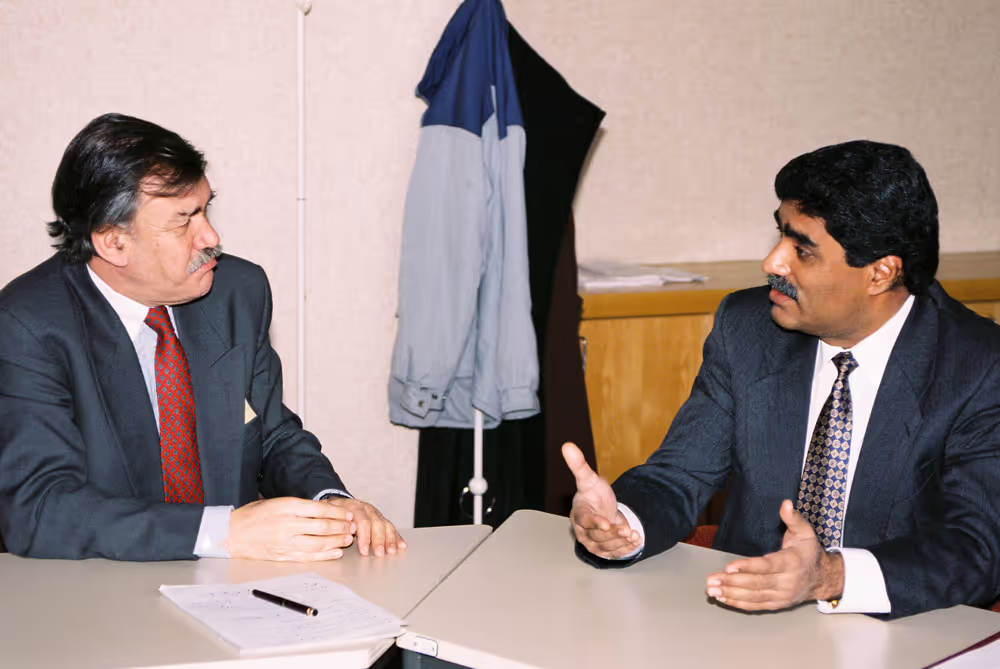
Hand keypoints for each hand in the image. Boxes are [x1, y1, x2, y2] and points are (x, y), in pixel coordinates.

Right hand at [224, 497, 355, 561]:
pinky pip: (308, 556)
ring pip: (318, 542)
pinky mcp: (283, 555)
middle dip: (341, 526)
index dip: (338, 512)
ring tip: (348, 538)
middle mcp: (287, 524)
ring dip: (336, 541)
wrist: (231, 534)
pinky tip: (336, 552)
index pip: (319, 509)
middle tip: (353, 526)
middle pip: (322, 527)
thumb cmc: (253, 515)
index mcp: (287, 507)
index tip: (348, 513)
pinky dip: (325, 555)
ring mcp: (285, 542)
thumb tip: (324, 509)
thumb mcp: (276, 502)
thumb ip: (298, 506)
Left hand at [322, 497, 406, 556]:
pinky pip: (390, 526)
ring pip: (385, 525)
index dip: (364, 537)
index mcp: (352, 507)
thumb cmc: (331, 512)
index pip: (362, 522)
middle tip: (379, 553)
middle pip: (376, 523)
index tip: (364, 550)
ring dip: (389, 540)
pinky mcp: (379, 517)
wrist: (336, 502)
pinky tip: (401, 545)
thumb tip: (337, 535)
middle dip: (379, 540)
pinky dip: (396, 537)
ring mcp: (374, 513)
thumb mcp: (327, 515)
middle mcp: (365, 508)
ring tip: (391, 551)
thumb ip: (333, 524)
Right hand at [563, 442, 640, 558]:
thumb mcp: (588, 479)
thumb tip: (567, 445)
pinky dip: (625, 549)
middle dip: (614, 533)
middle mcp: (584, 531)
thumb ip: (578, 465)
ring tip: (633, 534)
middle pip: (598, 535)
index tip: (607, 524)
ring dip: (621, 542)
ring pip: (607, 546)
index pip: (585, 521)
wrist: (602, 510)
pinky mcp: (603, 550)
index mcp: (579, 514)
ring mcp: (593, 542)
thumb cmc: (592, 495)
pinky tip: (635, 542)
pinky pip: (613, 553)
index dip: (596, 523)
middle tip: (627, 529)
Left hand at [704, 499, 843, 610]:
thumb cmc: (809, 553)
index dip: (748, 567)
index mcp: (791, 563)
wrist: (823, 578)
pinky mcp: (777, 604)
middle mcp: (786, 582)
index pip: (767, 566)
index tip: (729, 566)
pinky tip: (723, 598)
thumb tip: (786, 503)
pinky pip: (756, 605)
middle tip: (711, 580)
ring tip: (712, 590)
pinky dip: (738, 603)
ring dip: (731, 594)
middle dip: (731, 582)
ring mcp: (781, 595)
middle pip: (756, 583)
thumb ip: (793, 518)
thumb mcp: (805, 532)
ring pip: (754, 596)